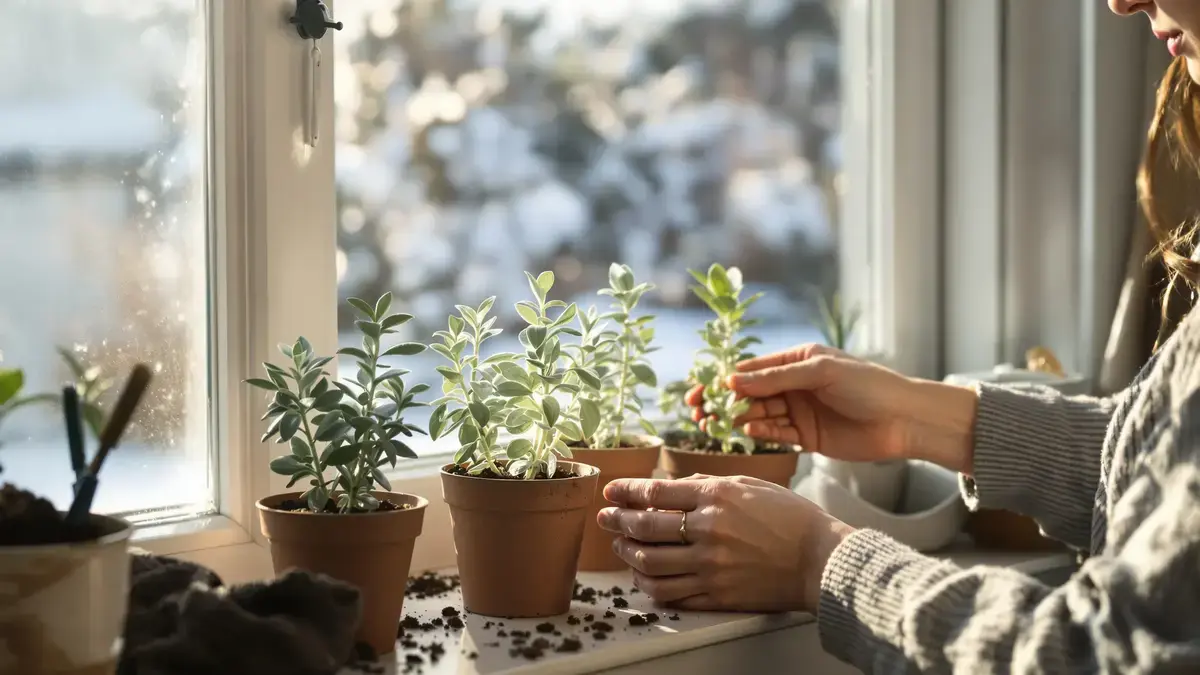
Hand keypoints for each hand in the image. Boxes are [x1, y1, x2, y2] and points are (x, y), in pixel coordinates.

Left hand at [596, 475, 853, 612]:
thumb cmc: (790, 517)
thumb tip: (671, 488)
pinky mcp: (717, 594)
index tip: (611, 491)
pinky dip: (648, 584)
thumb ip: (709, 484)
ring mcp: (710, 566)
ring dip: (628, 552)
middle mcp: (708, 530)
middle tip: (605, 518)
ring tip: (621, 545)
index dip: (626, 491)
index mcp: (716, 496)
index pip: (656, 492)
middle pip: (645, 526)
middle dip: (617, 520)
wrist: (820, 558)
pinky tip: (643, 576)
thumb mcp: (750, 485)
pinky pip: (669, 593)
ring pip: (650, 562)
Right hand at [688, 344, 977, 472]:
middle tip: (698, 412)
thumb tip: (732, 380)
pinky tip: (748, 430)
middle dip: (723, 401)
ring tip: (715, 424)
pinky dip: (760, 432)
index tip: (701, 390)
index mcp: (797, 361)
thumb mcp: (820, 372)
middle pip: (749, 393)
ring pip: (758, 414)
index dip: (724, 379)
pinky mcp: (807, 437)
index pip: (752, 369)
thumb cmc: (868, 385)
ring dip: (736, 418)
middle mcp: (794, 385)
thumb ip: (776, 378)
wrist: (905, 420)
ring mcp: (799, 411)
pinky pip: (776, 433)